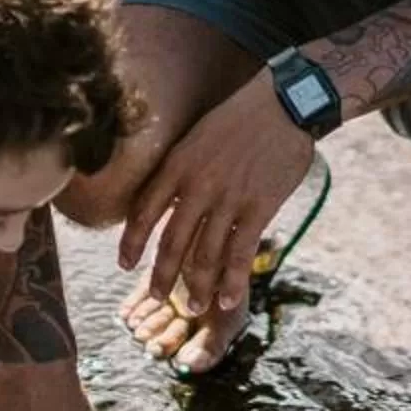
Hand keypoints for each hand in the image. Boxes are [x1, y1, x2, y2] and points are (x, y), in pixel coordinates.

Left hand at [118, 73, 316, 347]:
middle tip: (157, 298)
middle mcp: (198, 185)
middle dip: (162, 276)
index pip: (144, 211)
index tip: (125, 264)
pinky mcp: (259, 207)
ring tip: (193, 307)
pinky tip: (228, 301)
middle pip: (172, 242)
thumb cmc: (240, 117)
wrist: (285, 103)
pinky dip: (233, 282)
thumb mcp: (198, 135)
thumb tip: (167, 197)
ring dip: (197, 287)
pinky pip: (240, 253)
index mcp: (178, 164)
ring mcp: (229, 198)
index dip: (132, 242)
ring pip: (205, 255)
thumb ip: (182, 168)